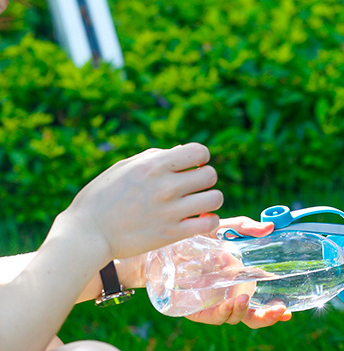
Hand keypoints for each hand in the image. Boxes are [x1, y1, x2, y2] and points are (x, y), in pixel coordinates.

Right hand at [59, 143, 221, 263]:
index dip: (200, 157)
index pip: (199, 151)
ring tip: (198, 204)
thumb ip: (155, 157)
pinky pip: (208, 224)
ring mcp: (170, 211)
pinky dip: (209, 222)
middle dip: (204, 179)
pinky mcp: (171, 234)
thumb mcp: (124, 167)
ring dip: (210, 200)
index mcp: (154, 165)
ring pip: (215, 198)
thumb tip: (180, 151)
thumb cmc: (100, 198)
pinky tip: (199, 221)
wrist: (85, 235)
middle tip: (193, 187)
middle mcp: (166, 186)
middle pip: (210, 175)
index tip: (192, 166)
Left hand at [185, 215, 291, 327]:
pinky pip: (213, 317)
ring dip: (242, 312)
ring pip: (234, 318)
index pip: (260, 301)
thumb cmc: (198, 238)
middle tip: (280, 310)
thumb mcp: (224, 229)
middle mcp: (229, 296)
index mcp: (240, 283)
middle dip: (266, 317)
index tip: (288, 312)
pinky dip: (224, 313)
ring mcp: (214, 303)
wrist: (166, 247)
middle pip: (251, 316)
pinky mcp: (196, 310)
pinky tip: (231, 304)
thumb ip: (246, 227)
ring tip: (244, 300)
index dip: (274, 309)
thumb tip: (269, 227)